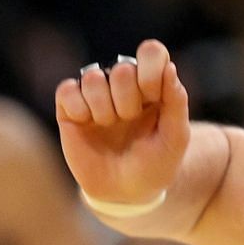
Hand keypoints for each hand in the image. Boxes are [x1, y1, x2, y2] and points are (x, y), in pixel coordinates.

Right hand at [54, 39, 190, 208]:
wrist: (126, 191)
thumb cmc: (155, 162)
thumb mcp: (175, 137)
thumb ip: (176, 101)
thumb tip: (168, 67)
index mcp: (151, 83)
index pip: (151, 52)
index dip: (150, 73)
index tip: (153, 99)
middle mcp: (122, 83)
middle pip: (122, 69)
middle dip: (128, 102)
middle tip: (129, 121)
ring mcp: (95, 94)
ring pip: (93, 78)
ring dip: (104, 108)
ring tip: (109, 125)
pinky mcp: (69, 108)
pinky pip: (67, 90)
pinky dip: (78, 107)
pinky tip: (86, 123)